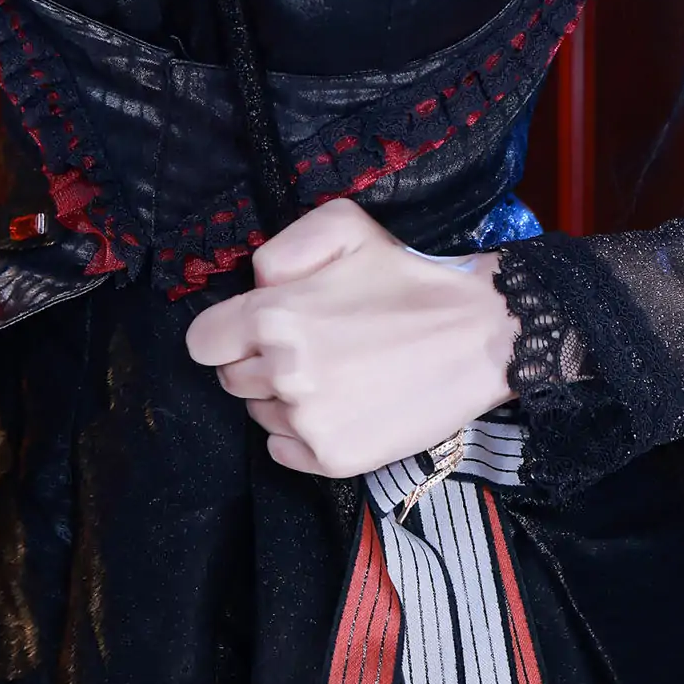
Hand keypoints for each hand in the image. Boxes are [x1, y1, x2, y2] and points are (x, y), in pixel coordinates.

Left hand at [185, 200, 518, 477]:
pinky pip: (283, 450)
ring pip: (258, 415)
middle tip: (313, 344)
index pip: (203, 342)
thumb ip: (281, 249)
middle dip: (258, 361)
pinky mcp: (331, 459)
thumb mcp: (344, 225)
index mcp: (275, 316)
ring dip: (282, 396)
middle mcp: (282, 373)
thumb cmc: (408, 275)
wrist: (480, 336)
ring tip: (336, 372)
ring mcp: (307, 421)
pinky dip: (301, 432)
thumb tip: (255, 286)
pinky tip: (341, 405)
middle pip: (232, 379)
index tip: (254, 328)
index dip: (227, 332)